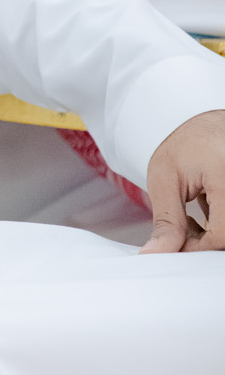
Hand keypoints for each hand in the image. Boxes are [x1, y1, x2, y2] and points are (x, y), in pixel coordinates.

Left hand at [141, 109, 224, 251]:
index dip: (198, 247)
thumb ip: (167, 221)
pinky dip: (220, 219)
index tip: (177, 244)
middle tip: (183, 230)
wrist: (200, 119)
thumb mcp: (166, 181)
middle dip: (207, 240)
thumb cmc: (183, 144)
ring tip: (192, 217)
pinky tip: (205, 208)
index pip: (222, 234)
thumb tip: (156, 255)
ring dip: (215, 231)